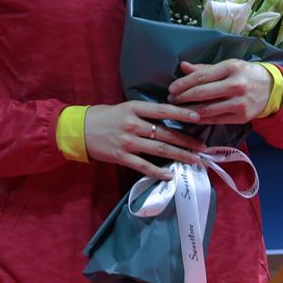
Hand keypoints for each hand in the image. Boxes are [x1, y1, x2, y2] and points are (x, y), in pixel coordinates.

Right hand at [84, 100, 204, 180]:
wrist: (80, 130)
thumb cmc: (106, 116)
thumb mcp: (126, 107)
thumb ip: (146, 113)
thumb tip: (171, 117)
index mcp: (135, 108)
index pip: (163, 110)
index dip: (181, 113)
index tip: (198, 117)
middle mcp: (132, 124)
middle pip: (165, 133)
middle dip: (187, 140)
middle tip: (203, 146)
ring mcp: (127, 142)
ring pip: (159, 149)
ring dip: (179, 155)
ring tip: (195, 160)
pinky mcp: (120, 157)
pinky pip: (143, 166)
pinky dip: (157, 171)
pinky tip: (170, 174)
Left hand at [167, 60, 272, 123]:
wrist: (270, 88)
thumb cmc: (245, 74)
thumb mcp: (228, 65)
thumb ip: (205, 68)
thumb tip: (183, 66)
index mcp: (231, 67)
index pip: (201, 77)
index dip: (183, 84)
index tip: (171, 88)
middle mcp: (236, 85)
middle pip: (202, 93)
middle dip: (182, 98)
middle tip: (171, 100)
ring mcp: (239, 103)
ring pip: (207, 110)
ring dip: (189, 111)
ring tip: (178, 109)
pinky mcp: (241, 117)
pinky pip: (215, 120)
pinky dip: (201, 119)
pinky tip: (192, 117)